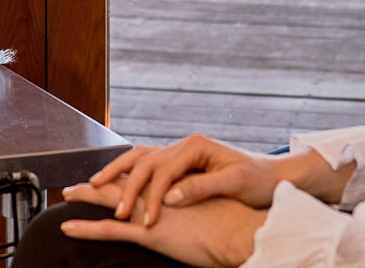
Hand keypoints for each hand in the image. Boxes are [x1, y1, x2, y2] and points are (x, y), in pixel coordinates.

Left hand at [60, 180, 265, 267]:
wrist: (241, 232)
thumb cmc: (234, 219)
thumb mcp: (213, 201)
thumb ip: (196, 194)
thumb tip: (185, 195)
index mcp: (176, 179)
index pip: (145, 169)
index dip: (125, 171)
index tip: (111, 175)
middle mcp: (160, 189)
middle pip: (123, 177)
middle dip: (100, 178)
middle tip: (78, 183)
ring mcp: (152, 209)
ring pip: (111, 197)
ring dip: (87, 195)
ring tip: (67, 195)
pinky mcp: (149, 230)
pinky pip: (111, 228)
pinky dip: (89, 226)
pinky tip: (70, 227)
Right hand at [86, 134, 287, 226]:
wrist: (271, 174)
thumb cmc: (256, 179)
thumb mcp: (234, 183)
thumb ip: (201, 187)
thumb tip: (172, 197)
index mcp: (196, 146)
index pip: (164, 171)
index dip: (153, 197)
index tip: (147, 220)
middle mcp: (184, 145)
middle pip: (145, 161)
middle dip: (125, 185)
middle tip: (113, 209)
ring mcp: (180, 151)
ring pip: (139, 157)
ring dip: (116, 171)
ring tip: (93, 183)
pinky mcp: (180, 162)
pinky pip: (147, 163)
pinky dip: (128, 171)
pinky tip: (113, 180)